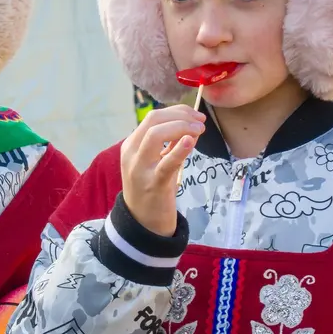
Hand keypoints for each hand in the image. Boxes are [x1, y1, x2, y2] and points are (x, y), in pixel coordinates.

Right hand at [120, 104, 205, 235]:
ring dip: (182, 127)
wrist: (143, 222)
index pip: (152, 117)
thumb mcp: (154, 162)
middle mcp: (131, 153)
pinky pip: (166, 163)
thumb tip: (189, 126)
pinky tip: (190, 141)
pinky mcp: (153, 184)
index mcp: (131, 145)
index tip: (196, 116)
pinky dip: (179, 149)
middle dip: (181, 116)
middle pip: (153, 121)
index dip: (177, 111)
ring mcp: (140, 168)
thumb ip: (167, 145)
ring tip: (199, 131)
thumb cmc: (151, 190)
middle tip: (201, 122)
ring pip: (155, 134)